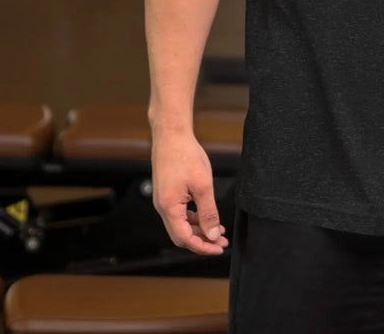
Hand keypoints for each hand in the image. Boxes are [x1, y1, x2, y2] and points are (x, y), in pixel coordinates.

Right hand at [151, 130, 228, 254]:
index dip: (202, 247)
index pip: (185, 239)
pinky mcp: (167, 193)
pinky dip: (194, 218)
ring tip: (219, 230)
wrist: (172, 135)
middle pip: (182, 235)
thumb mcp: (203, 186)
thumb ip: (208, 213)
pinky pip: (180, 213)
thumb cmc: (186, 156)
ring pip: (181, 224)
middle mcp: (162, 207)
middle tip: (221, 241)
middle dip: (202, 240)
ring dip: (199, 229)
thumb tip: (212, 235)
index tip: (218, 248)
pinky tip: (207, 216)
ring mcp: (164, 200)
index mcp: (169, 208)